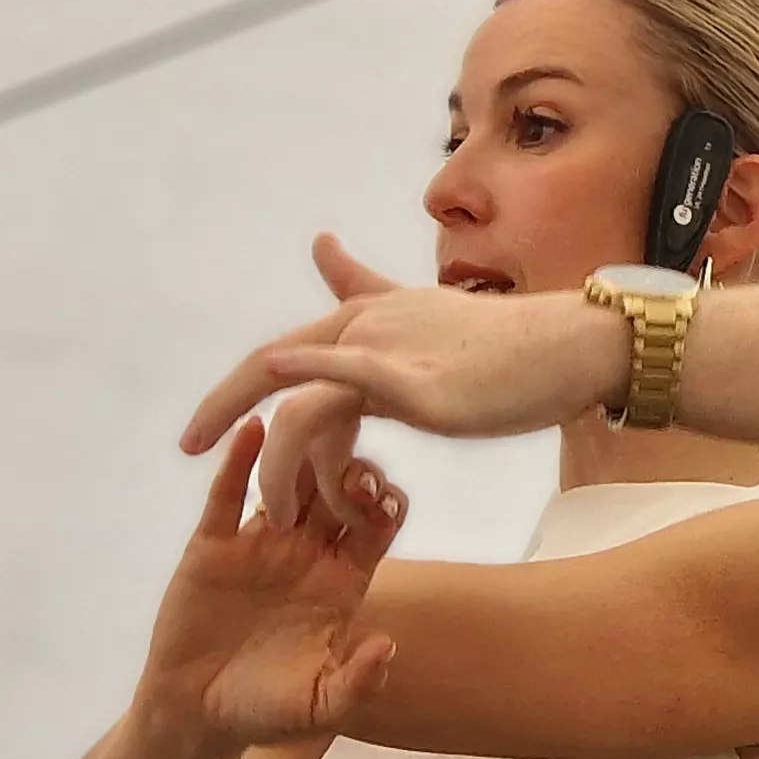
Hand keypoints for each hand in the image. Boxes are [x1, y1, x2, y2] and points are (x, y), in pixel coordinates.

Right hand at [144, 416, 410, 745]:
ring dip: (300, 456)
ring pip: (288, 484)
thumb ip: (357, 682)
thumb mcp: (318, 708)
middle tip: (350, 464)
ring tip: (309, 431)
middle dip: (349, 471)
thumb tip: (387, 647)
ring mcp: (260, 545)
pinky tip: (250, 431)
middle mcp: (306, 554)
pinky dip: (238, 462)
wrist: (194, 716)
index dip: (384, 508)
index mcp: (340, 582)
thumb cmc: (263, 713)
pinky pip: (227, 496)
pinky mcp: (213, 547)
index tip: (384, 502)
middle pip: (337, 493)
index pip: (374, 527)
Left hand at [180, 236, 618, 489]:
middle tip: (190, 450)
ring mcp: (391, 352)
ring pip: (304, 408)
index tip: (197, 436)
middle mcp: (367, 327)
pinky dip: (310, 382)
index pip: (281, 356)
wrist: (568, 349)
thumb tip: (320, 242)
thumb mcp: (421, 314)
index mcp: (365, 320)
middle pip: (268, 369)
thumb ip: (364, 285)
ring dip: (281, 469)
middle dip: (222, 413)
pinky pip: (351, 384)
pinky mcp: (420, 385)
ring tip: (277, 515)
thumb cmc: (505, 346)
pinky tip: (284, 392)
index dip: (233, 392)